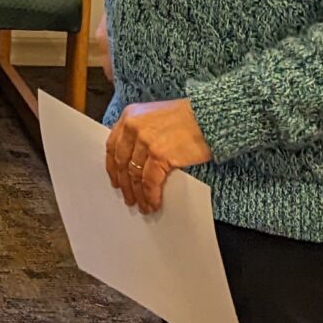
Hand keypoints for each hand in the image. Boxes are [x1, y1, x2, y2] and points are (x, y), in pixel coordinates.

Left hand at [105, 98, 212, 213]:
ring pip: (134, 175)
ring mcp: (145, 141)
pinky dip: (150, 196)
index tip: (115, 180)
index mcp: (129, 116)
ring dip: (138, 194)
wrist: (209, 117)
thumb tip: (134, 158)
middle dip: (125, 184)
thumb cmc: (187, 117)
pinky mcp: (159, 155)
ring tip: (142, 206)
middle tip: (128, 197)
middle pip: (121, 162)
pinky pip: (150, 182)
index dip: (113, 167)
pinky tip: (153, 204)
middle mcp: (133, 127)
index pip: (112, 146)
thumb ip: (140, 131)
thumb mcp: (154, 116)